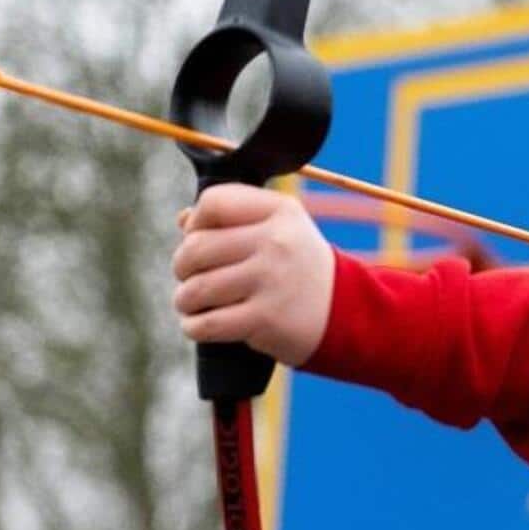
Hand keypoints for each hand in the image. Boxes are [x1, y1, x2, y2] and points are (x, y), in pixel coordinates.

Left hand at [172, 183, 335, 365]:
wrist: (346, 313)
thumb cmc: (301, 268)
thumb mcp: (282, 229)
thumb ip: (236, 218)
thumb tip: (184, 220)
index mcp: (280, 211)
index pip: (214, 203)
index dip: (196, 223)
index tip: (200, 240)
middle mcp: (276, 241)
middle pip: (196, 247)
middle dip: (182, 266)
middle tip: (189, 277)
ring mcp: (271, 280)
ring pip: (196, 288)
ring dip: (184, 299)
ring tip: (191, 302)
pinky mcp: (266, 319)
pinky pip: (206, 323)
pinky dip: (193, 326)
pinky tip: (198, 324)